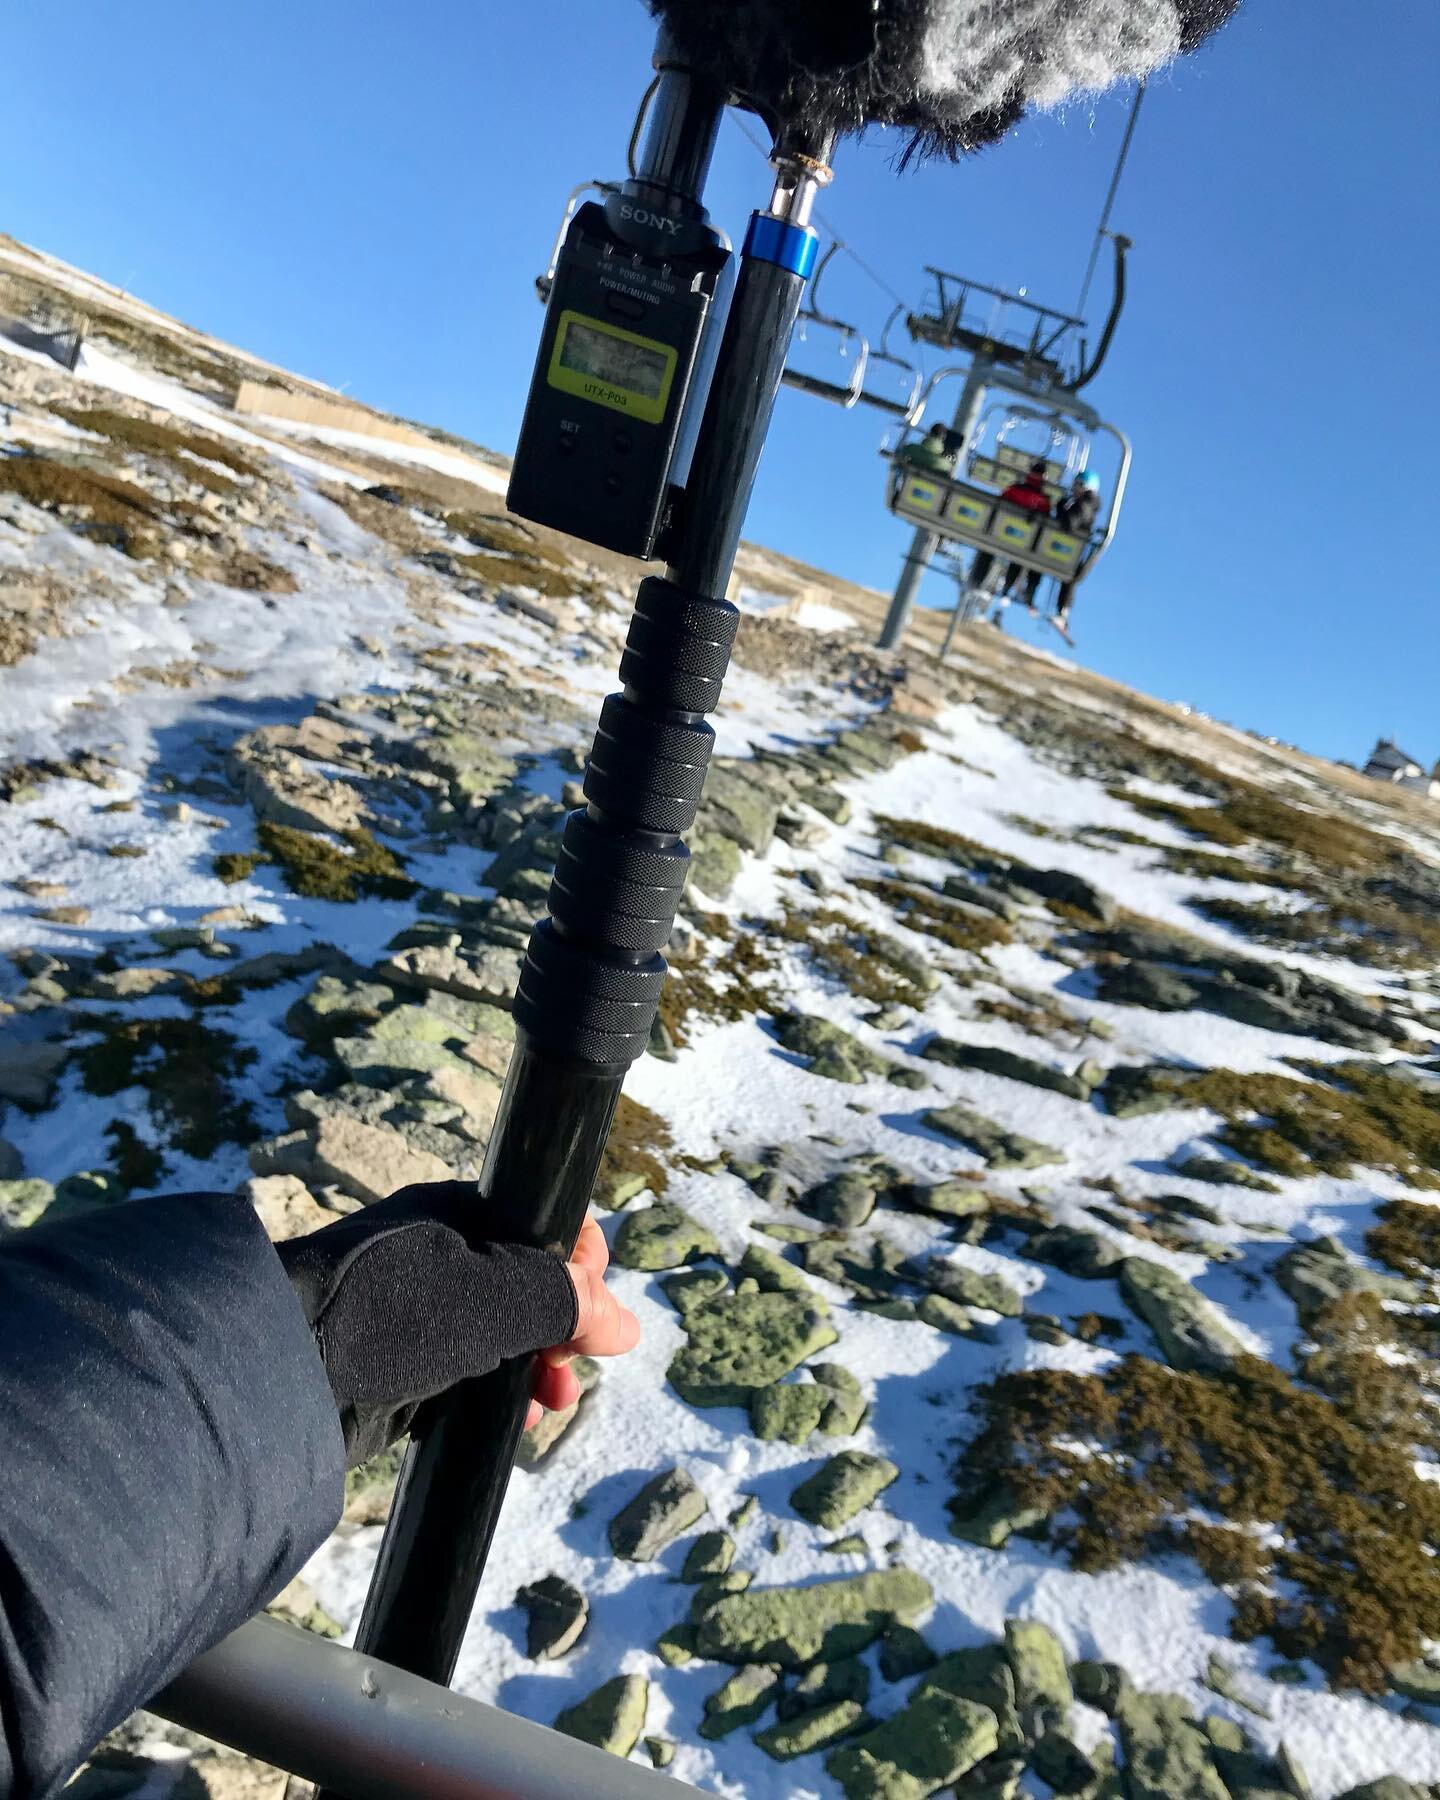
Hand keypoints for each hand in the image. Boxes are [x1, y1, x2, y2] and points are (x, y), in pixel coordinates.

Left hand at [278, 1181, 637, 1467]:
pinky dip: (499, 1396)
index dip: (579, 1260)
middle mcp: (438, 1257)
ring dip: (537, 1368)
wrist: (282, 1376)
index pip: (542, 1222)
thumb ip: (566, 1303)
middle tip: (571, 1365)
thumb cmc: (391, 1312)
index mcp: (457, 1214)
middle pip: (528, 1287)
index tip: (592, 1302)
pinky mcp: (399, 1371)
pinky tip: (515, 1422)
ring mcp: (417, 1316)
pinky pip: (469, 1377)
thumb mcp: (496, 1295)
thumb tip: (627, 1327)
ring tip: (550, 1403)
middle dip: (563, 1328)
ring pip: (502, 1337)